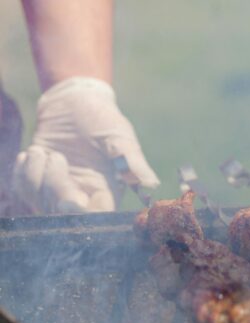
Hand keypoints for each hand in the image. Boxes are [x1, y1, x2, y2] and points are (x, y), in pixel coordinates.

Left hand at [12, 77, 158, 212]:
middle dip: (54, 188)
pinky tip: (34, 154)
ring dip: (35, 176)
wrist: (74, 102)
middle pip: (64, 213)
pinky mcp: (38, 180)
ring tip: (42, 151)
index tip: (73, 198)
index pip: (96, 217)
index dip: (83, 214)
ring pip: (39, 203)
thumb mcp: (120, 136)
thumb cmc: (102, 118)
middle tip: (54, 157)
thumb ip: (132, 162)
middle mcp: (83, 195)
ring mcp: (59, 189)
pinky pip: (23, 191)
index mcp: (106, 191)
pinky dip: (23, 173)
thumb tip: (150, 185)